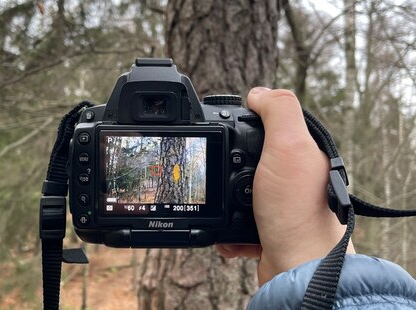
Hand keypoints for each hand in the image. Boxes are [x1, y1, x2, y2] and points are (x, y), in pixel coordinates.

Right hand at [216, 87, 353, 285]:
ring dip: (222, 201)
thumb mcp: (290, 146)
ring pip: (235, 192)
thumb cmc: (298, 211)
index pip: (268, 125)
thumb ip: (278, 110)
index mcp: (299, 153)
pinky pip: (235, 221)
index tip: (224, 128)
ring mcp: (276, 204)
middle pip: (246, 159)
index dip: (245, 122)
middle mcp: (290, 177)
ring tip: (221, 206)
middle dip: (226, 168)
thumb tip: (258, 93)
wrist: (298, 270)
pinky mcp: (265, 229)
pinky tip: (228, 234)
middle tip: (218, 172)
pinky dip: (226, 228)